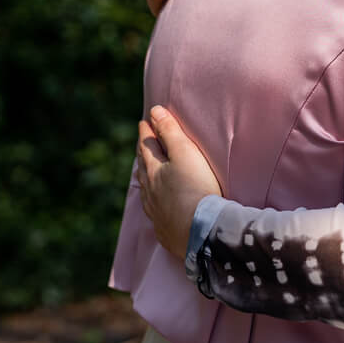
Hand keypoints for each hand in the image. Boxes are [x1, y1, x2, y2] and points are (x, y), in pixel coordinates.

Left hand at [135, 105, 223, 257]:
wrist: (202, 231)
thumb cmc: (196, 187)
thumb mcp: (185, 153)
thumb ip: (170, 131)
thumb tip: (154, 111)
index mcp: (154, 170)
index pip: (146, 146)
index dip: (146, 132)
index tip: (144, 121)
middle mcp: (150, 191)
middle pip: (143, 168)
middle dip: (142, 153)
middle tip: (141, 144)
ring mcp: (156, 212)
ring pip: (146, 191)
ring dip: (145, 179)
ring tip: (144, 172)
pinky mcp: (165, 230)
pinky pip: (155, 213)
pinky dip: (153, 204)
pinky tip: (156, 207)